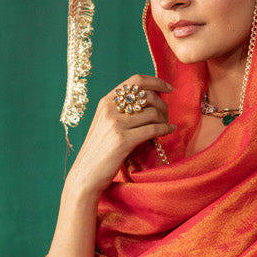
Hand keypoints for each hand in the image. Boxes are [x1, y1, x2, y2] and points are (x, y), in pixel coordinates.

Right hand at [66, 76, 173, 196]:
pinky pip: (153, 129)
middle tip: (166, 115)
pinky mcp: (123, 140)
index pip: (136, 81)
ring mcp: (115, 124)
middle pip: (148, 96)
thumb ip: (122, 111)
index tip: (169, 88)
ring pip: (153, 113)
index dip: (156, 82)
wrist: (85, 174)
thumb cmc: (100, 150)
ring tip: (166, 126)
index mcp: (106, 102)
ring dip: (165, 119)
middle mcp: (110, 109)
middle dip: (163, 105)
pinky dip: (165, 129)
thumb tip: (152, 101)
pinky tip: (170, 131)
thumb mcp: (106, 124)